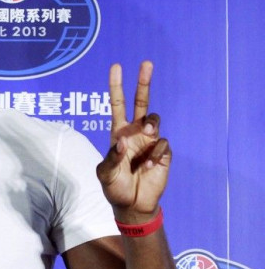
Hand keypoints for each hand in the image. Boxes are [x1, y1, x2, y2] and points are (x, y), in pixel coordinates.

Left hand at [96, 61, 170, 223]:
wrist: (132, 205)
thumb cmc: (115, 187)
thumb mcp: (105, 174)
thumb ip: (112, 158)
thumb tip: (123, 142)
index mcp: (118, 133)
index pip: (117, 105)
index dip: (116, 87)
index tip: (116, 67)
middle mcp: (136, 133)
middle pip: (142, 103)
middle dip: (143, 83)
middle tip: (146, 63)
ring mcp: (151, 142)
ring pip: (155, 120)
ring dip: (151, 124)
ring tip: (147, 134)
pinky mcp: (163, 154)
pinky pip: (163, 145)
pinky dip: (155, 155)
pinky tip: (148, 167)